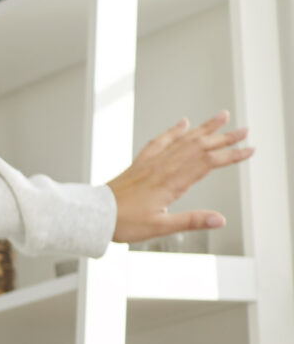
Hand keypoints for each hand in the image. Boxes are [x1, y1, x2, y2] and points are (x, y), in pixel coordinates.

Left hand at [106, 112, 252, 242]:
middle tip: (245, 130)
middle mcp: (163, 167)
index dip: (231, 155)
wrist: (94, 214)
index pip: (208, 163)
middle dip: (224, 138)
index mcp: (171, 182)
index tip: (249, 149)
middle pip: (200, 147)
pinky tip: (182, 123)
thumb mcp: (160, 227)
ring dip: (204, 128)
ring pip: (183, 140)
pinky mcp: (140, 163)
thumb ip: (191, 221)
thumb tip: (219, 220)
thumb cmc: (122, 223)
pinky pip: (159, 141)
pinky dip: (173, 131)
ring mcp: (151, 162)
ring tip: (221, 116)